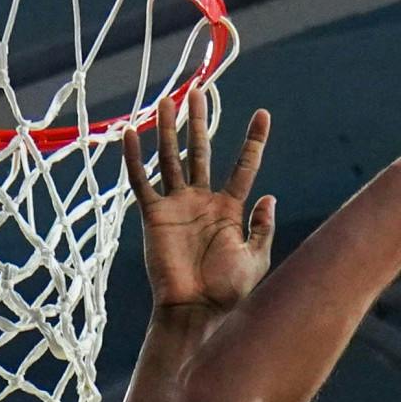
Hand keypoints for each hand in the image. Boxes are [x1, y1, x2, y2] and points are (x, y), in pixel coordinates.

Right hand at [121, 87, 276, 314]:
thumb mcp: (256, 259)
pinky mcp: (154, 216)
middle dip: (200, 121)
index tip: (263, 114)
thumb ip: (262, 228)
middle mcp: (202, 201)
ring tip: (169, 99)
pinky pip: (142, 182)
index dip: (253, 140)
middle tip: (200, 90)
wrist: (196, 311)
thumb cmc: (228, 292)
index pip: (243, 166)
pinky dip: (135, 159)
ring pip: (172, 158)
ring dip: (170, 130)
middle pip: (202, 152)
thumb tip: (269, 198)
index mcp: (229, 209)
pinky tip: (131, 132)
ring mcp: (177, 206)